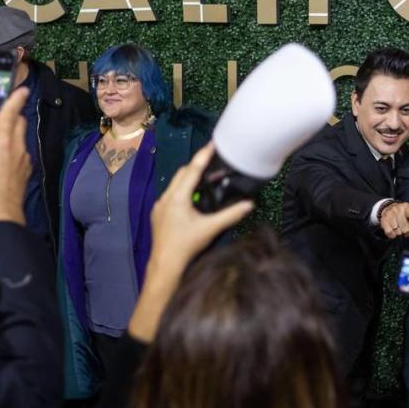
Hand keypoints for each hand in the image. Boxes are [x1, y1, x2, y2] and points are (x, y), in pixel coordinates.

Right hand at [0, 87, 30, 224]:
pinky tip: (0, 157)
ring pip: (20, 139)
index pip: (12, 114)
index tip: (21, 90)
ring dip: (11, 134)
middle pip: (19, 123)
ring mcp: (25, 162)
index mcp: (2, 142)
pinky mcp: (26, 174)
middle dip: (12, 115)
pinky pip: (20, 154)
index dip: (16, 100)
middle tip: (1, 114)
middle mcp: (18, 149)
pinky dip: (12, 149)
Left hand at [149, 142, 254, 269]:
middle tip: (212, 162)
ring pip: (175, 184)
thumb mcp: (211, 229)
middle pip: (182, 173)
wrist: (165, 263)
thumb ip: (231, 215)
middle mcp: (166, 197)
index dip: (204, 155)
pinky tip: (192, 199)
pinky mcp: (158, 213)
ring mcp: (160, 205)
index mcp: (178, 197)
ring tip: (206, 179)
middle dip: (197, 165)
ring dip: (189, 178)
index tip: (212, 143)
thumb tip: (250, 204)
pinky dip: (183, 190)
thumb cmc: (187, 245)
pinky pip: (171, 195)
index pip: (193, 170)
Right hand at [380, 201, 408, 237]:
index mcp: (406, 206)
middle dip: (406, 232)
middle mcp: (398, 209)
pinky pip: (390, 232)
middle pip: (406, 229)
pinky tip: (393, 231)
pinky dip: (392, 235)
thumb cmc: (402, 214)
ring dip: (399, 233)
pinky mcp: (383, 220)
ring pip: (398, 232)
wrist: (387, 207)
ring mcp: (390, 214)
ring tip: (398, 228)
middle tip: (405, 230)